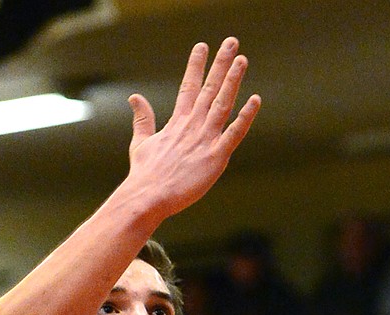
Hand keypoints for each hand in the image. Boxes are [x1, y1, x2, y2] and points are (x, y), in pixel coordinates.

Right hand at [125, 39, 259, 223]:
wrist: (148, 197)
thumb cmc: (144, 175)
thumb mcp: (141, 142)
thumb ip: (143, 119)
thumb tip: (134, 98)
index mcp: (177, 122)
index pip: (188, 86)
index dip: (196, 65)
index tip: (202, 46)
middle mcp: (192, 126)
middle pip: (209, 88)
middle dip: (221, 64)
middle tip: (231, 42)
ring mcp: (205, 140)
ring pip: (223, 104)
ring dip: (233, 80)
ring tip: (241, 59)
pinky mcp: (215, 158)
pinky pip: (235, 134)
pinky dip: (246, 117)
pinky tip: (255, 100)